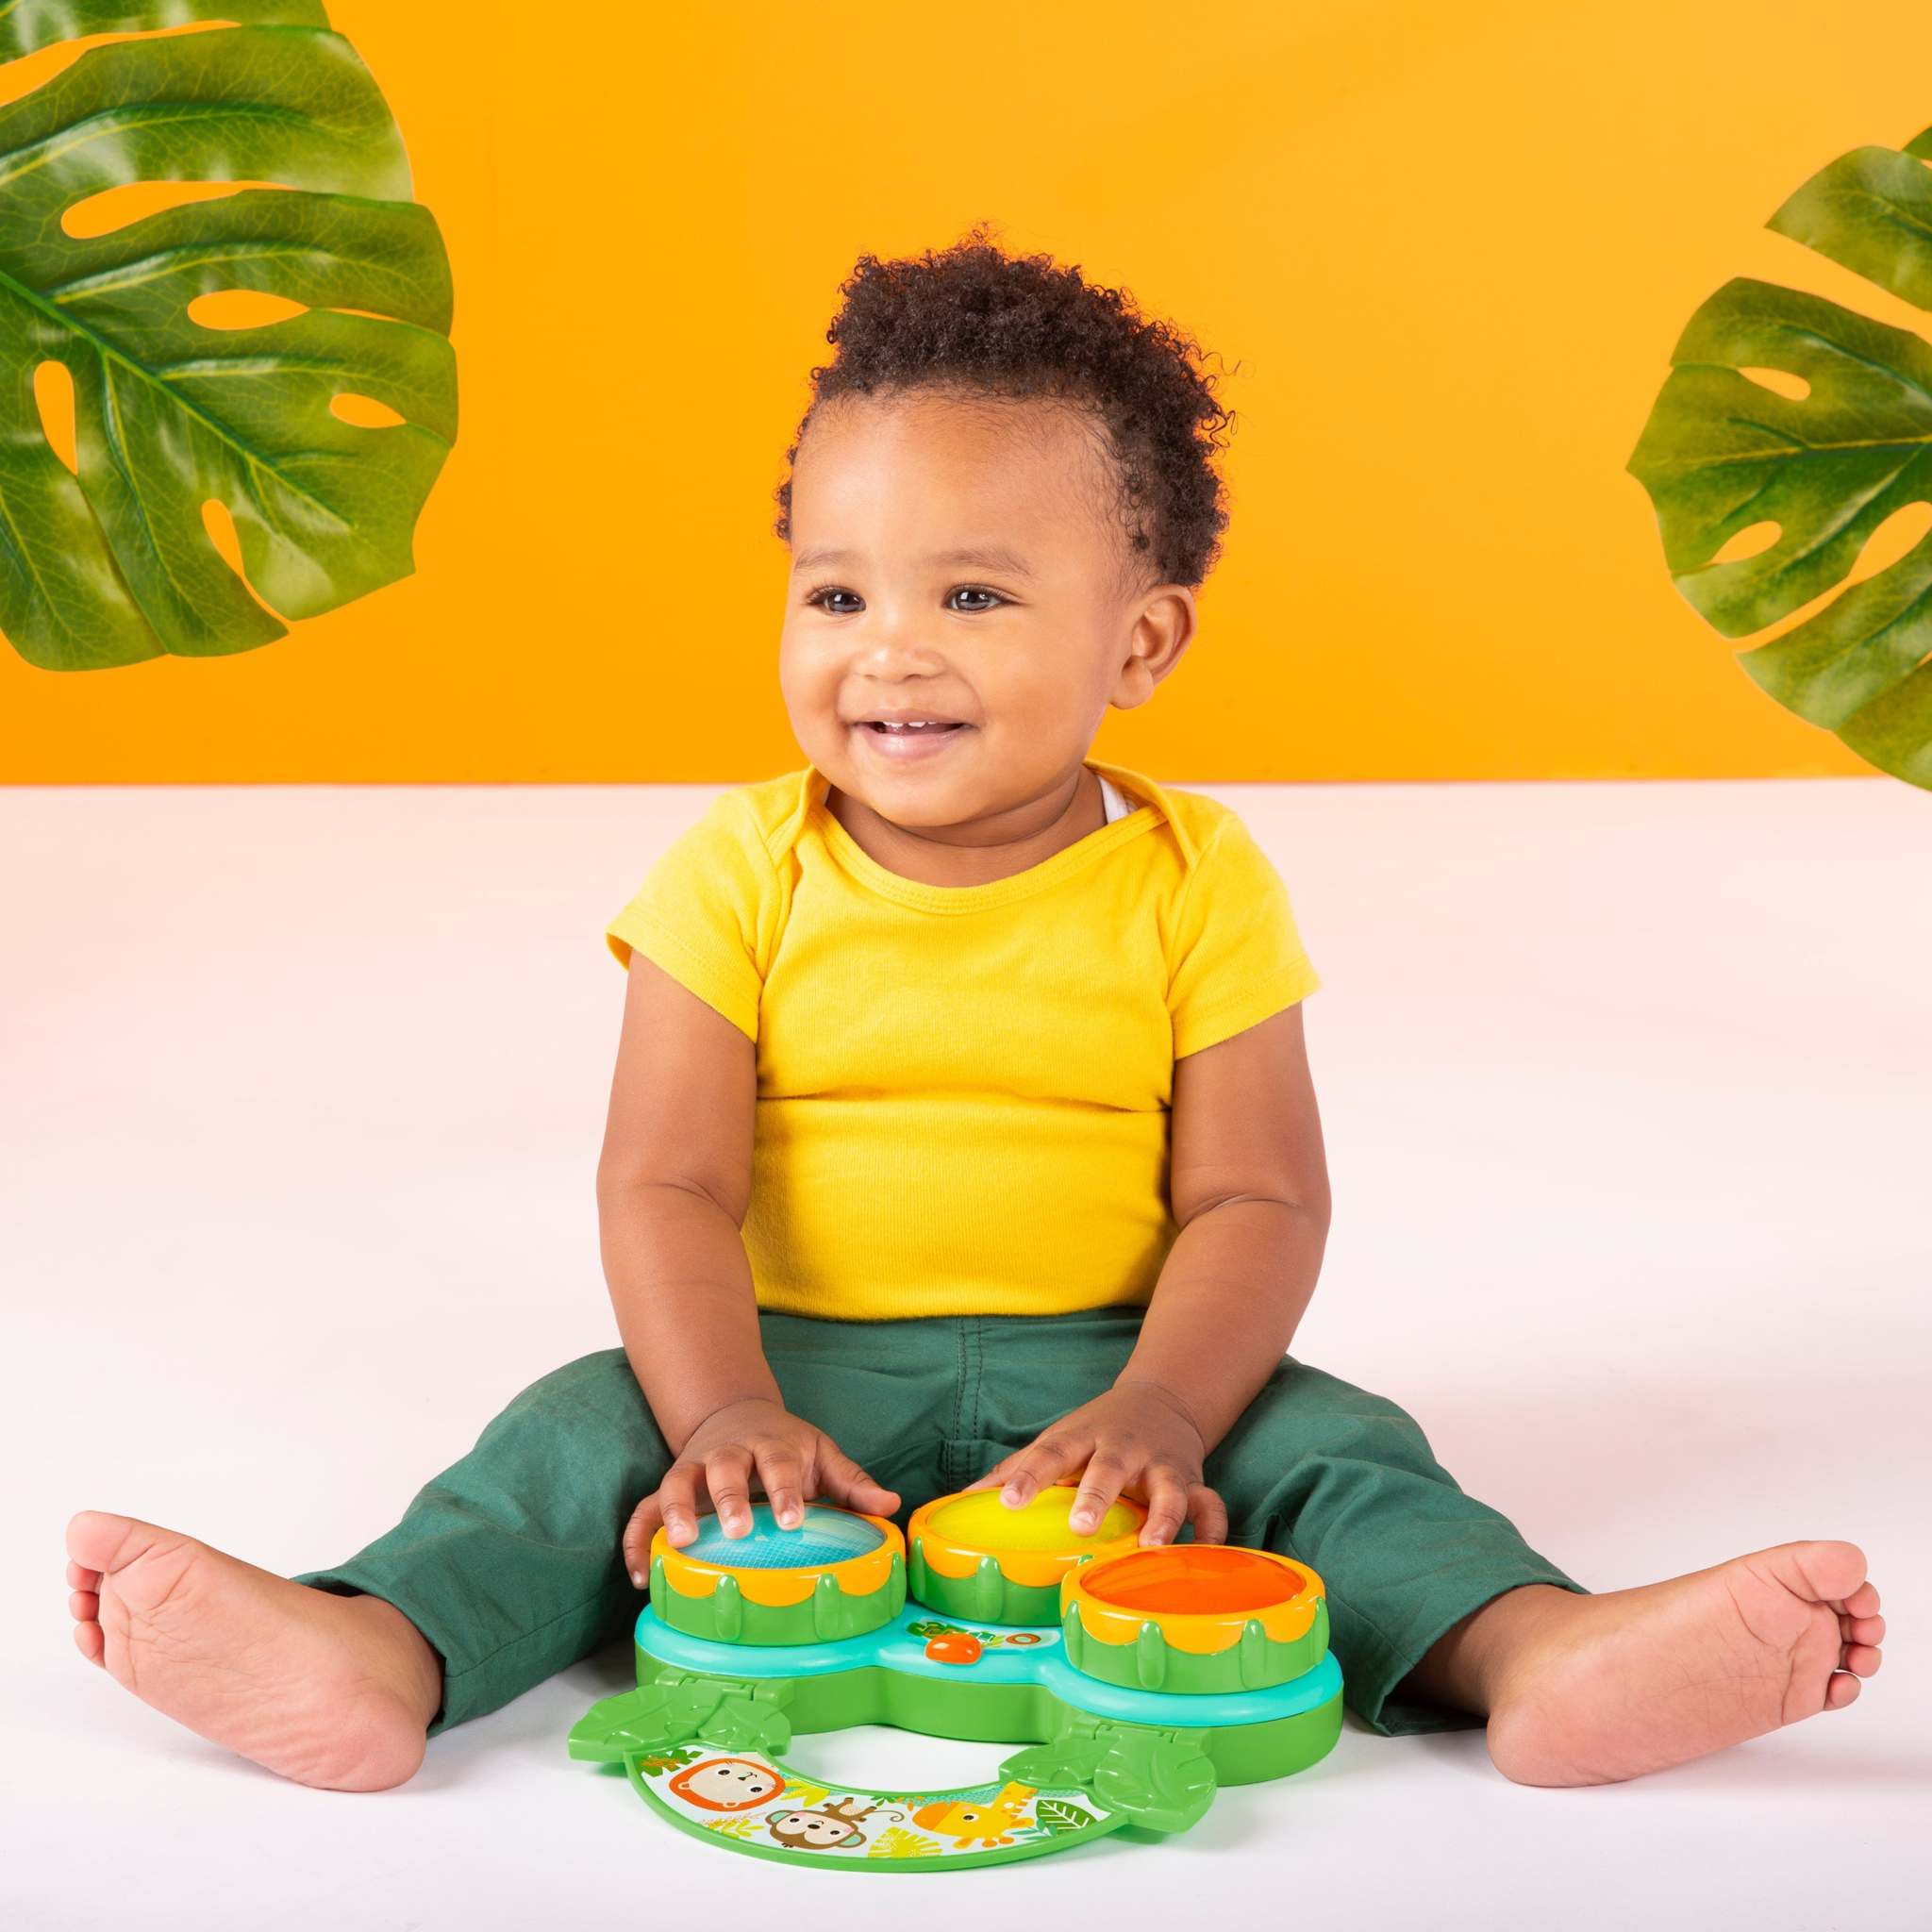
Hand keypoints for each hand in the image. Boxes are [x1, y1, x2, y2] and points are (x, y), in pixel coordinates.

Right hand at [622, 1398, 898, 1583]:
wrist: (735, 1412)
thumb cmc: (786, 1446)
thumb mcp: (821, 1454)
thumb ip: (852, 1482)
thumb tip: (891, 1506)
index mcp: (770, 1444)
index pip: (777, 1462)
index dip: (784, 1489)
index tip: (793, 1519)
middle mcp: (727, 1453)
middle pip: (723, 1467)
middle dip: (728, 1497)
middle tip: (737, 1529)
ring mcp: (693, 1469)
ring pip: (676, 1483)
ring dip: (676, 1511)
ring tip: (679, 1544)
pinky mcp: (670, 1490)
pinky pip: (644, 1512)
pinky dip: (637, 1540)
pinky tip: (642, 1575)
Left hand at [964, 1379, 1229, 1546]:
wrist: (1163, 1400)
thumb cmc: (1097, 1432)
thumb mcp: (1059, 1439)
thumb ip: (1016, 1469)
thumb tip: (962, 1501)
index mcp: (1082, 1438)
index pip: (1049, 1452)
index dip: (1027, 1476)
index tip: (1006, 1501)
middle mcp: (1123, 1449)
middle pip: (1109, 1467)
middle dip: (1096, 1494)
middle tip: (1081, 1525)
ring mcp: (1162, 1465)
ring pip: (1168, 1488)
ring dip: (1163, 1516)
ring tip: (1152, 1545)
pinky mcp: (1193, 1481)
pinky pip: (1209, 1505)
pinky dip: (1212, 1529)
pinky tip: (1206, 1554)